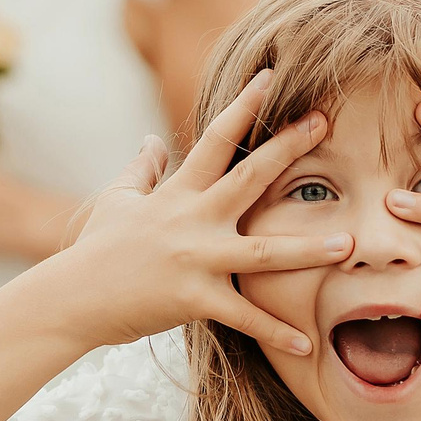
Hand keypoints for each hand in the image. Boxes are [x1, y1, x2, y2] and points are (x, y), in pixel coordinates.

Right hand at [51, 70, 352, 354]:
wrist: (72, 298)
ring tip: (348, 244)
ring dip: (308, 248)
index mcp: (178, 192)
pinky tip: (307, 343)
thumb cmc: (96, 249)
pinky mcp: (194, 299)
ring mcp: (196, 259)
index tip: (272, 76)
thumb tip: (150, 139)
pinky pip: (244, 318)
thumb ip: (141, 169)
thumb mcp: (117, 200)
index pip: (216, 138)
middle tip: (326, 121)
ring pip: (263, 252)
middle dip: (289, 147)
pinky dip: (276, 332)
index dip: (245, 105)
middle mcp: (193, 218)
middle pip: (249, 176)